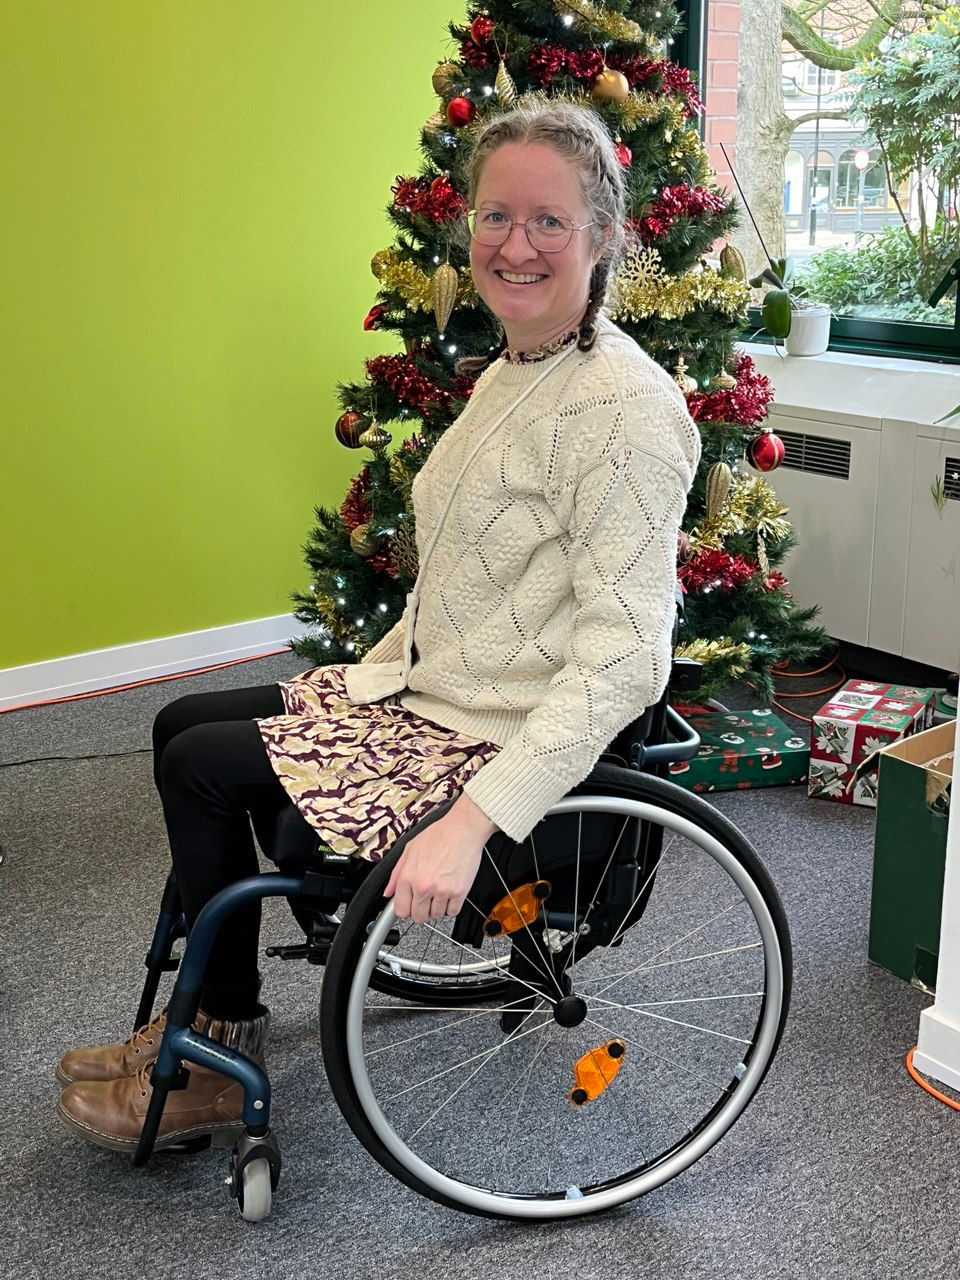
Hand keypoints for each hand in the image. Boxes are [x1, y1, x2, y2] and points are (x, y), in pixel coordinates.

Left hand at [385, 795, 496, 922]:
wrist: (463, 829)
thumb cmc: (439, 835)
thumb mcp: (410, 849)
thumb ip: (396, 873)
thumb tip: (388, 891)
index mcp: (409, 876)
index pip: (401, 910)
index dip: (405, 909)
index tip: (409, 906)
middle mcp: (423, 886)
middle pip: (418, 917)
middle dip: (421, 911)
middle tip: (426, 900)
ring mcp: (442, 891)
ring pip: (436, 915)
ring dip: (438, 907)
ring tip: (440, 892)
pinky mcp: (459, 892)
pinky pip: (453, 912)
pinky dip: (452, 906)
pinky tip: (450, 893)